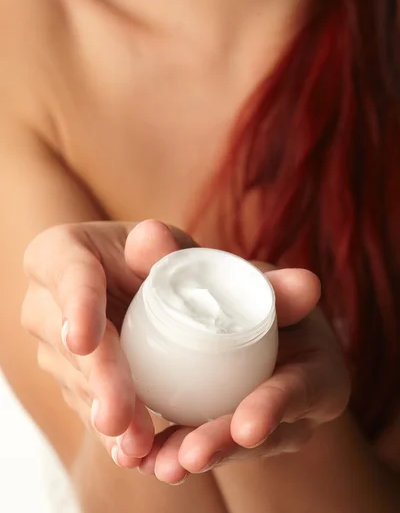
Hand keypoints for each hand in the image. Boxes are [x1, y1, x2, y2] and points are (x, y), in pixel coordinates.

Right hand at [21, 219, 193, 466]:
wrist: (142, 287)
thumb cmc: (150, 257)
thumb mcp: (162, 243)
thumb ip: (159, 242)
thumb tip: (151, 239)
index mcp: (59, 254)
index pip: (67, 275)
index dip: (76, 307)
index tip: (84, 340)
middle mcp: (45, 303)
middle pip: (66, 341)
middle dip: (95, 378)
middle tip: (118, 414)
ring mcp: (53, 346)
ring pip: (76, 382)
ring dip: (105, 413)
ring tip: (137, 444)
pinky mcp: (69, 379)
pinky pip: (87, 406)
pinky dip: (111, 432)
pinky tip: (132, 454)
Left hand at [136, 263, 350, 484]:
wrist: (246, 322)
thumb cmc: (250, 294)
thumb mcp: (238, 275)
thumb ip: (194, 257)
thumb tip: (151, 231)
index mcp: (317, 362)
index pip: (303, 388)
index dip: (276, 406)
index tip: (247, 425)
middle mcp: (296, 401)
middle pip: (267, 432)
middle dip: (226, 444)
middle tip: (188, 455)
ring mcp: (267, 423)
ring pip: (232, 448)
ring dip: (193, 454)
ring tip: (157, 463)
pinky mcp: (232, 432)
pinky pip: (205, 445)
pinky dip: (174, 450)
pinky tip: (143, 457)